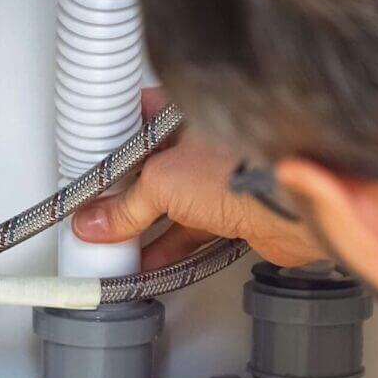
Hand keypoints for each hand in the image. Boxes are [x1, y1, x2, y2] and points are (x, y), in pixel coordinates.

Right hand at [72, 89, 328, 269]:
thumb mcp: (161, 183)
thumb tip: (96, 222)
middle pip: (153, 167)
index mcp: (183, 117)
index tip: (88, 159)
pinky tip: (151, 260)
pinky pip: (193, 230)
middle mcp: (202, 144)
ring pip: (173, 203)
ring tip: (117, 243)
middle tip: (99, 209)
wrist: (288, 206)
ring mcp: (218, 179)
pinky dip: (171, 246)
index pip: (138, 118)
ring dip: (146, 225)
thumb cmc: (240, 169)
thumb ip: (125, 206)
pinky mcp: (233, 213)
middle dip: (126, 192)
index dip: (112, 137)